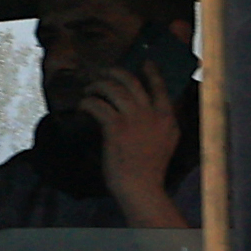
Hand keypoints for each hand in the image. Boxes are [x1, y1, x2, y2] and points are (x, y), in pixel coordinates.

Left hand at [86, 62, 189, 229]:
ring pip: (112, 88)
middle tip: (103, 73)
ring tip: (89, 90)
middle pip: (132, 81)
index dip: (151, 72)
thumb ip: (162, 123)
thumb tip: (147, 108)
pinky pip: (97, 105)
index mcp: (167, 118)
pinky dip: (87, 103)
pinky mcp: (115, 127)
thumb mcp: (167, 142)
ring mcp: (134, 119)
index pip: (160, 87)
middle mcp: (152, 113)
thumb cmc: (150, 170)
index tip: (144, 62)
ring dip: (97, 86)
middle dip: (114, 72)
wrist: (141, 188)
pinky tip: (82, 106)